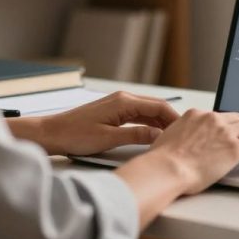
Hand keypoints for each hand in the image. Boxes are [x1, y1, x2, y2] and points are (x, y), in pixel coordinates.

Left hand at [34, 91, 178, 155]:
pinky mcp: (113, 112)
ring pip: (147, 111)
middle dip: (170, 120)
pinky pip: (137, 115)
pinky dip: (148, 124)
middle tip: (183, 136)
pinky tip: (154, 135)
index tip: (185, 132)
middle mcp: (123, 99)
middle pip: (155, 107)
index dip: (174, 119)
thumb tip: (159, 136)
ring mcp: (118, 104)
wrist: (52, 133)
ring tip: (172, 138)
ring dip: (160, 123)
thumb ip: (136, 136)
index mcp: (124, 102)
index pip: (159, 107)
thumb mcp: (108, 139)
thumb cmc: (75, 135)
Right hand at [145, 109, 238, 193]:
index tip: (230, 134)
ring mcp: (225, 132)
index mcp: (196, 115)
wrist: (166, 169)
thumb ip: (180, 135)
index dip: (227, 126)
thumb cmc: (162, 161)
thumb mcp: (167, 138)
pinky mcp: (235, 148)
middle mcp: (212, 119)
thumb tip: (181, 142)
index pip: (219, 116)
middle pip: (238, 119)